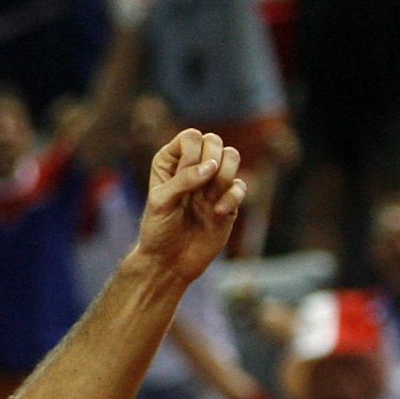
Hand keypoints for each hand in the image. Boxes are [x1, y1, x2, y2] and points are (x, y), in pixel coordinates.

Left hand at [135, 129, 246, 283]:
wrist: (170, 261)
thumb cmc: (158, 230)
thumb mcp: (161, 203)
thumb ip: (183, 180)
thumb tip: (211, 166)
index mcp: (170, 162)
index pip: (191, 137)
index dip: (192, 153)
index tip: (183, 178)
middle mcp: (193, 167)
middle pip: (214, 140)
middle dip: (210, 161)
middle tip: (199, 188)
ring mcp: (212, 182)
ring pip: (232, 156)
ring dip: (223, 176)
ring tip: (208, 199)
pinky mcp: (228, 200)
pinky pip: (241, 186)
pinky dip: (232, 197)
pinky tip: (218, 213)